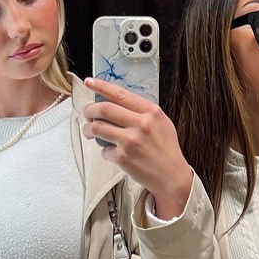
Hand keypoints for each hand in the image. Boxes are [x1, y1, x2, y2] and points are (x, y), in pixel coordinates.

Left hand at [83, 77, 193, 219]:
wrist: (171, 176)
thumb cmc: (166, 149)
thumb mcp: (161, 123)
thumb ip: (142, 112)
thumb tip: (117, 103)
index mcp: (151, 112)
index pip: (120, 94)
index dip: (101, 86)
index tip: (90, 82)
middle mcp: (141, 124)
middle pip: (104, 109)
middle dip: (90, 110)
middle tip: (87, 114)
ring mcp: (131, 141)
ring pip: (98, 128)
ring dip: (89, 129)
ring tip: (90, 132)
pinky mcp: (123, 158)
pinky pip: (103, 150)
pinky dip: (104, 151)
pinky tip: (112, 153)